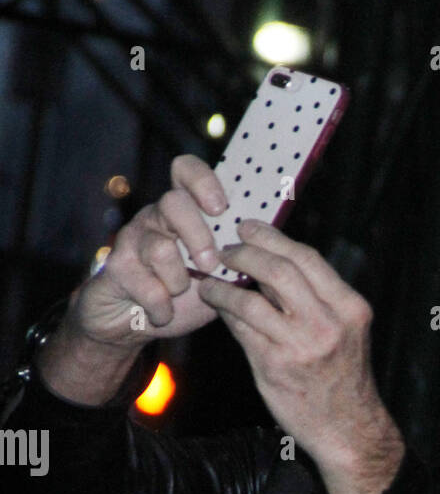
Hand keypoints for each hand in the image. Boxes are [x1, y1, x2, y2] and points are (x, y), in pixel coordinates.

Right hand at [63, 154, 227, 351]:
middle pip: (174, 203)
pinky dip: (162, 307)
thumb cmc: (181, 296)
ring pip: (160, 248)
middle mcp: (155, 217)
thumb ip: (237, 262)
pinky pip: (148, 286)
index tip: (221, 209)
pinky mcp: (117, 267)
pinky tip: (162, 313)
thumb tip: (269, 252)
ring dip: (178, 281)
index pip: (186, 171)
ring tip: (180, 294)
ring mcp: (133, 239)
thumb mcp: (217, 278)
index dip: (203, 181)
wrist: (132, 322)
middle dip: (198, 237)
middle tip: (209, 266)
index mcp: (182, 212)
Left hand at [197, 222, 403, 493]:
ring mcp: (300, 345)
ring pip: (251, 297)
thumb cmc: (343, 379)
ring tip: (211, 279)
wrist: (348, 430)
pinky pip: (241, 328)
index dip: (272, 238)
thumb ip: (318, 299)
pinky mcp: (274, 366)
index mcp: (349, 308)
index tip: (250, 228)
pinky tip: (217, 306)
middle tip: (225, 248)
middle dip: (244, 252)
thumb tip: (275, 263)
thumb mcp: (345, 332)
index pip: (306, 258)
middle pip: (278, 269)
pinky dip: (225, 312)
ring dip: (223, 284)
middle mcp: (327, 324)